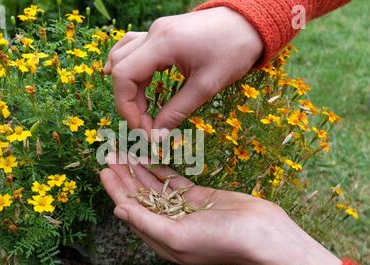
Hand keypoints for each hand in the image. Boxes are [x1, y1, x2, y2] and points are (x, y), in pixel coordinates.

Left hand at [100, 154, 341, 264]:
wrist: (260, 233)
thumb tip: (118, 211)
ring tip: (125, 151)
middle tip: (110, 154)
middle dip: (124, 176)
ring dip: (139, 170)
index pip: (131, 210)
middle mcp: (168, 224)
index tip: (104, 170)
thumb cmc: (220, 240)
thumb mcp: (177, 236)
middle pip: (140, 196)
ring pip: (155, 186)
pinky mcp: (197, 196)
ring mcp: (183, 209)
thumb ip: (146, 223)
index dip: (116, 190)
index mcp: (160, 238)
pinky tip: (149, 158)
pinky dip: (160, 169)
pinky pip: (173, 181)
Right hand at [104, 7, 263, 136]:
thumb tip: (157, 136)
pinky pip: (132, 49)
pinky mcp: (161, 34)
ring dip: (128, 87)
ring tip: (142, 109)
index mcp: (163, 44)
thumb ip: (178, 111)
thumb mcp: (207, 85)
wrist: (249, 23)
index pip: (124, 76)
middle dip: (127, 102)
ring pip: (122, 58)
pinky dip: (128, 68)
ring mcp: (155, 31)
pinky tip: (130, 82)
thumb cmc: (233, 51)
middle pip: (120, 69)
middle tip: (146, 124)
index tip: (143, 129)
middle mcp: (153, 33)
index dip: (126, 107)